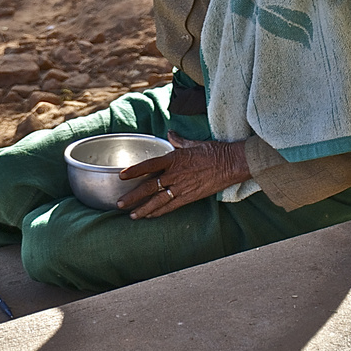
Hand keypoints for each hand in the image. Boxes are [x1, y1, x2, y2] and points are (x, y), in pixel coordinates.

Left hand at [115, 133, 250, 218]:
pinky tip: (150, 216)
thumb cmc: (213, 151)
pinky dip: (159, 212)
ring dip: (143, 209)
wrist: (230, 163)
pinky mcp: (190, 197)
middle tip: (120, 203)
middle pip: (149, 187)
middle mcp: (175, 174)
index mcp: (174, 158)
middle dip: (133, 196)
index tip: (122, 176)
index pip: (149, 165)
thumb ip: (178, 140)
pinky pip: (171, 206)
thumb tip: (170, 133)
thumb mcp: (193, 143)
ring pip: (158, 200)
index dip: (134, 171)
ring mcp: (182, 187)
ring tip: (131, 215)